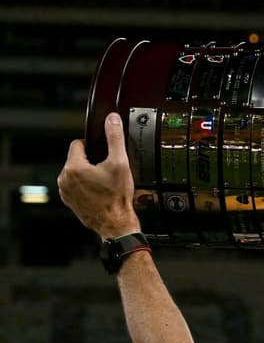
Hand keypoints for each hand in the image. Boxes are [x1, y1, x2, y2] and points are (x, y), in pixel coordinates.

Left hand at [58, 112, 139, 239]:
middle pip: (77, 158)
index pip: (78, 143)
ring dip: (88, 172)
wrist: (115, 223)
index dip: (94, 145)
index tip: (105, 153)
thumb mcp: (120, 162)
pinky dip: (86, 185)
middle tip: (108, 169)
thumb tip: (112, 120)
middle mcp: (64, 179)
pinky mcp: (69, 200)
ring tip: (105, 181)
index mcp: (73, 167)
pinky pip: (76, 184)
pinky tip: (100, 190)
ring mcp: (65, 191)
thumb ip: (115, 137)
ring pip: (76, 171)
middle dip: (92, 160)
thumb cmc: (116, 197)